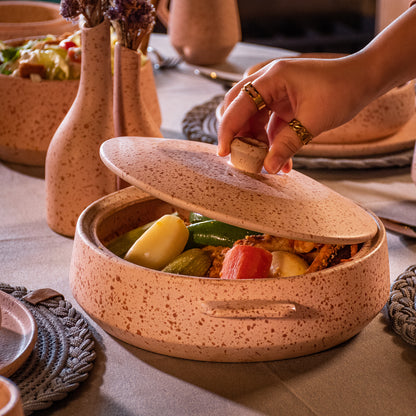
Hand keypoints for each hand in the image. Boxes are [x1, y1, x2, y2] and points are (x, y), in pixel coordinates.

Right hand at [217, 55, 370, 172]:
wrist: (364, 80)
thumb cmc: (342, 91)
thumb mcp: (313, 121)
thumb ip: (287, 144)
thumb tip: (267, 167)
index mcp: (273, 77)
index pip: (239, 104)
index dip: (228, 130)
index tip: (224, 152)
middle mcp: (269, 82)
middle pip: (239, 108)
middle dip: (237, 135)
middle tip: (238, 157)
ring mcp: (276, 93)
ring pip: (253, 119)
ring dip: (256, 142)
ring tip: (262, 163)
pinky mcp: (283, 104)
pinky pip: (269, 125)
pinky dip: (271, 142)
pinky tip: (280, 161)